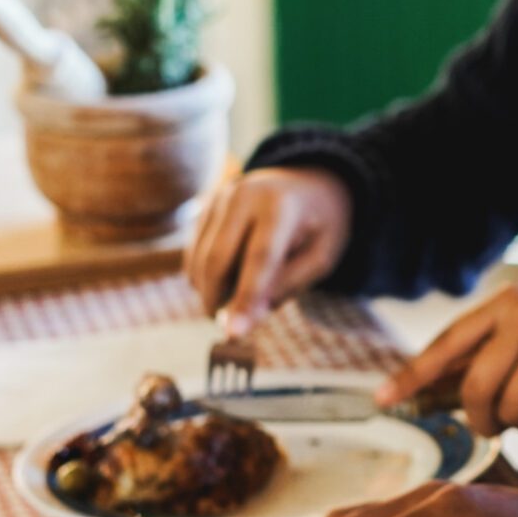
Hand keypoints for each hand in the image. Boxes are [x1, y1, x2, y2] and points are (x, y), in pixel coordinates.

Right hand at [184, 167, 353, 335]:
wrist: (306, 181)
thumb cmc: (318, 225)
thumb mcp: (322, 256)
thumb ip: (288, 285)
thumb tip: (247, 318)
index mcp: (281, 206)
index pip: (259, 258)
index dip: (245, 298)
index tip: (233, 334)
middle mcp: (243, 195)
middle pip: (217, 260)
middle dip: (216, 301)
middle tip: (229, 328)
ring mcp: (218, 198)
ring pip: (200, 259)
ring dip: (212, 290)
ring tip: (240, 296)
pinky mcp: (205, 206)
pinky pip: (195, 252)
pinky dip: (206, 275)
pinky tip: (231, 276)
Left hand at [378, 285, 517, 436]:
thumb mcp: (515, 333)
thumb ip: (473, 357)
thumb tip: (408, 392)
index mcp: (502, 304)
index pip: (447, 344)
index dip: (413, 376)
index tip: (382, 401)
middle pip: (477, 388)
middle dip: (481, 418)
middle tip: (494, 426)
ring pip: (513, 409)